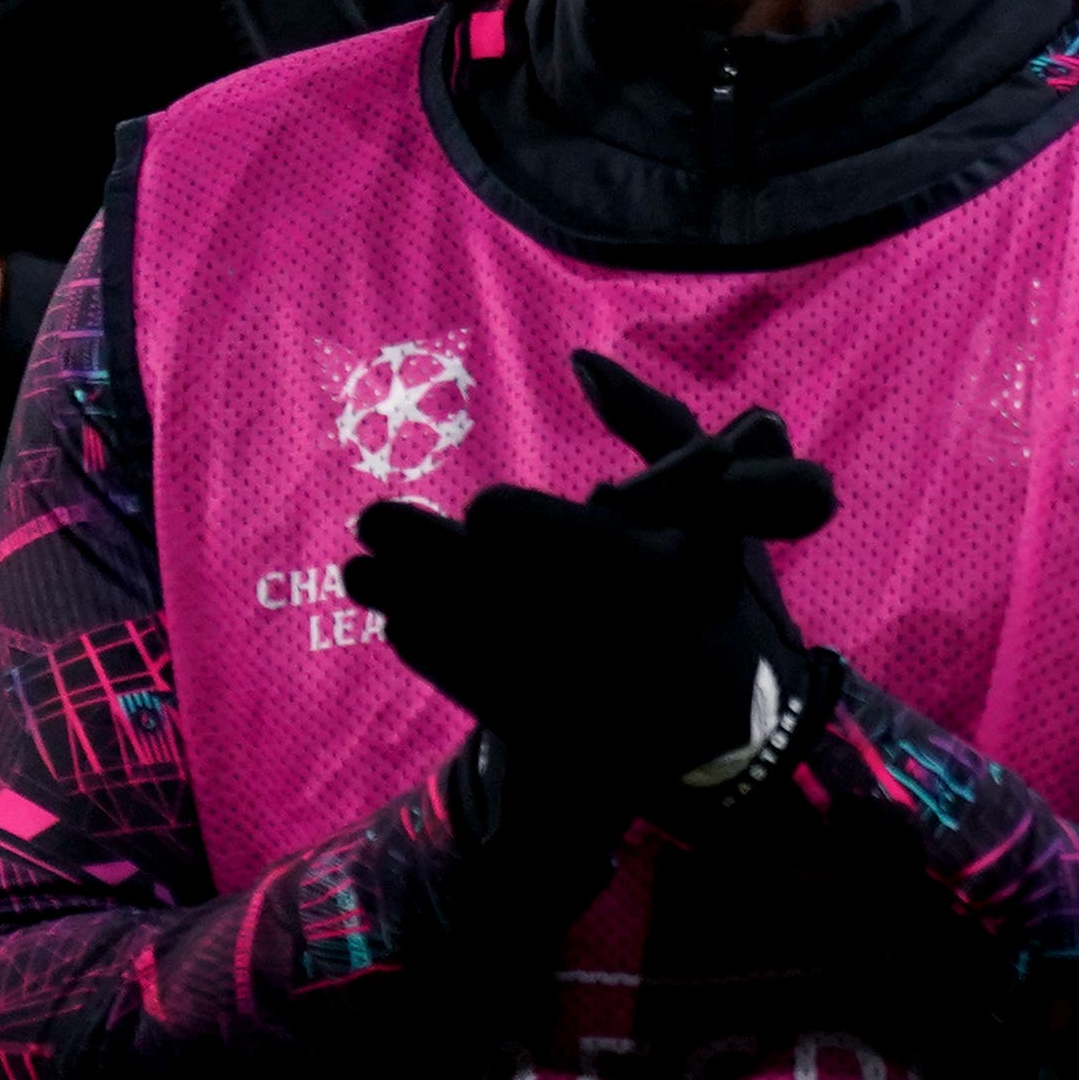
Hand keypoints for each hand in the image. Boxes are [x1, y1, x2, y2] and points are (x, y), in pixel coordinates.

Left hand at [346, 351, 839, 820]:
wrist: (712, 716)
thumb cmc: (706, 587)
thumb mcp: (715, 497)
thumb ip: (653, 423)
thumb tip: (579, 363)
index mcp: (642, 565)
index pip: (537, 534)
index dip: (501, 518)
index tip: (487, 509)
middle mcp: (589, 624)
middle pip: (468, 574)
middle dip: (412, 544)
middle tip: (374, 521)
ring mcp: (548, 673)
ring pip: (444, 621)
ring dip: (397, 592)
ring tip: (363, 571)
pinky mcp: (519, 713)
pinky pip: (448, 669)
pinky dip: (415, 637)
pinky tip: (396, 616)